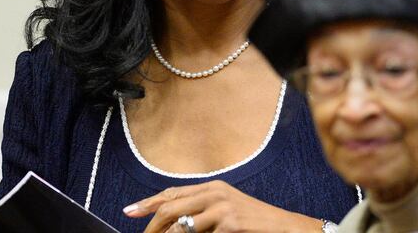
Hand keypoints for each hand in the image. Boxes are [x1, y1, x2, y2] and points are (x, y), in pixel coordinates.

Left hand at [123, 180, 323, 232]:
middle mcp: (215, 193)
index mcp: (212, 188)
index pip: (172, 193)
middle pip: (171, 208)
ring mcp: (223, 208)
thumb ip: (201, 213)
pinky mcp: (231, 223)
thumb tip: (172, 225)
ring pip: (183, 226)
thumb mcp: (225, 211)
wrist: (287, 228)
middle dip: (152, 225)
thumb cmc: (254, 223)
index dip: (149, 203)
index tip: (130, 211)